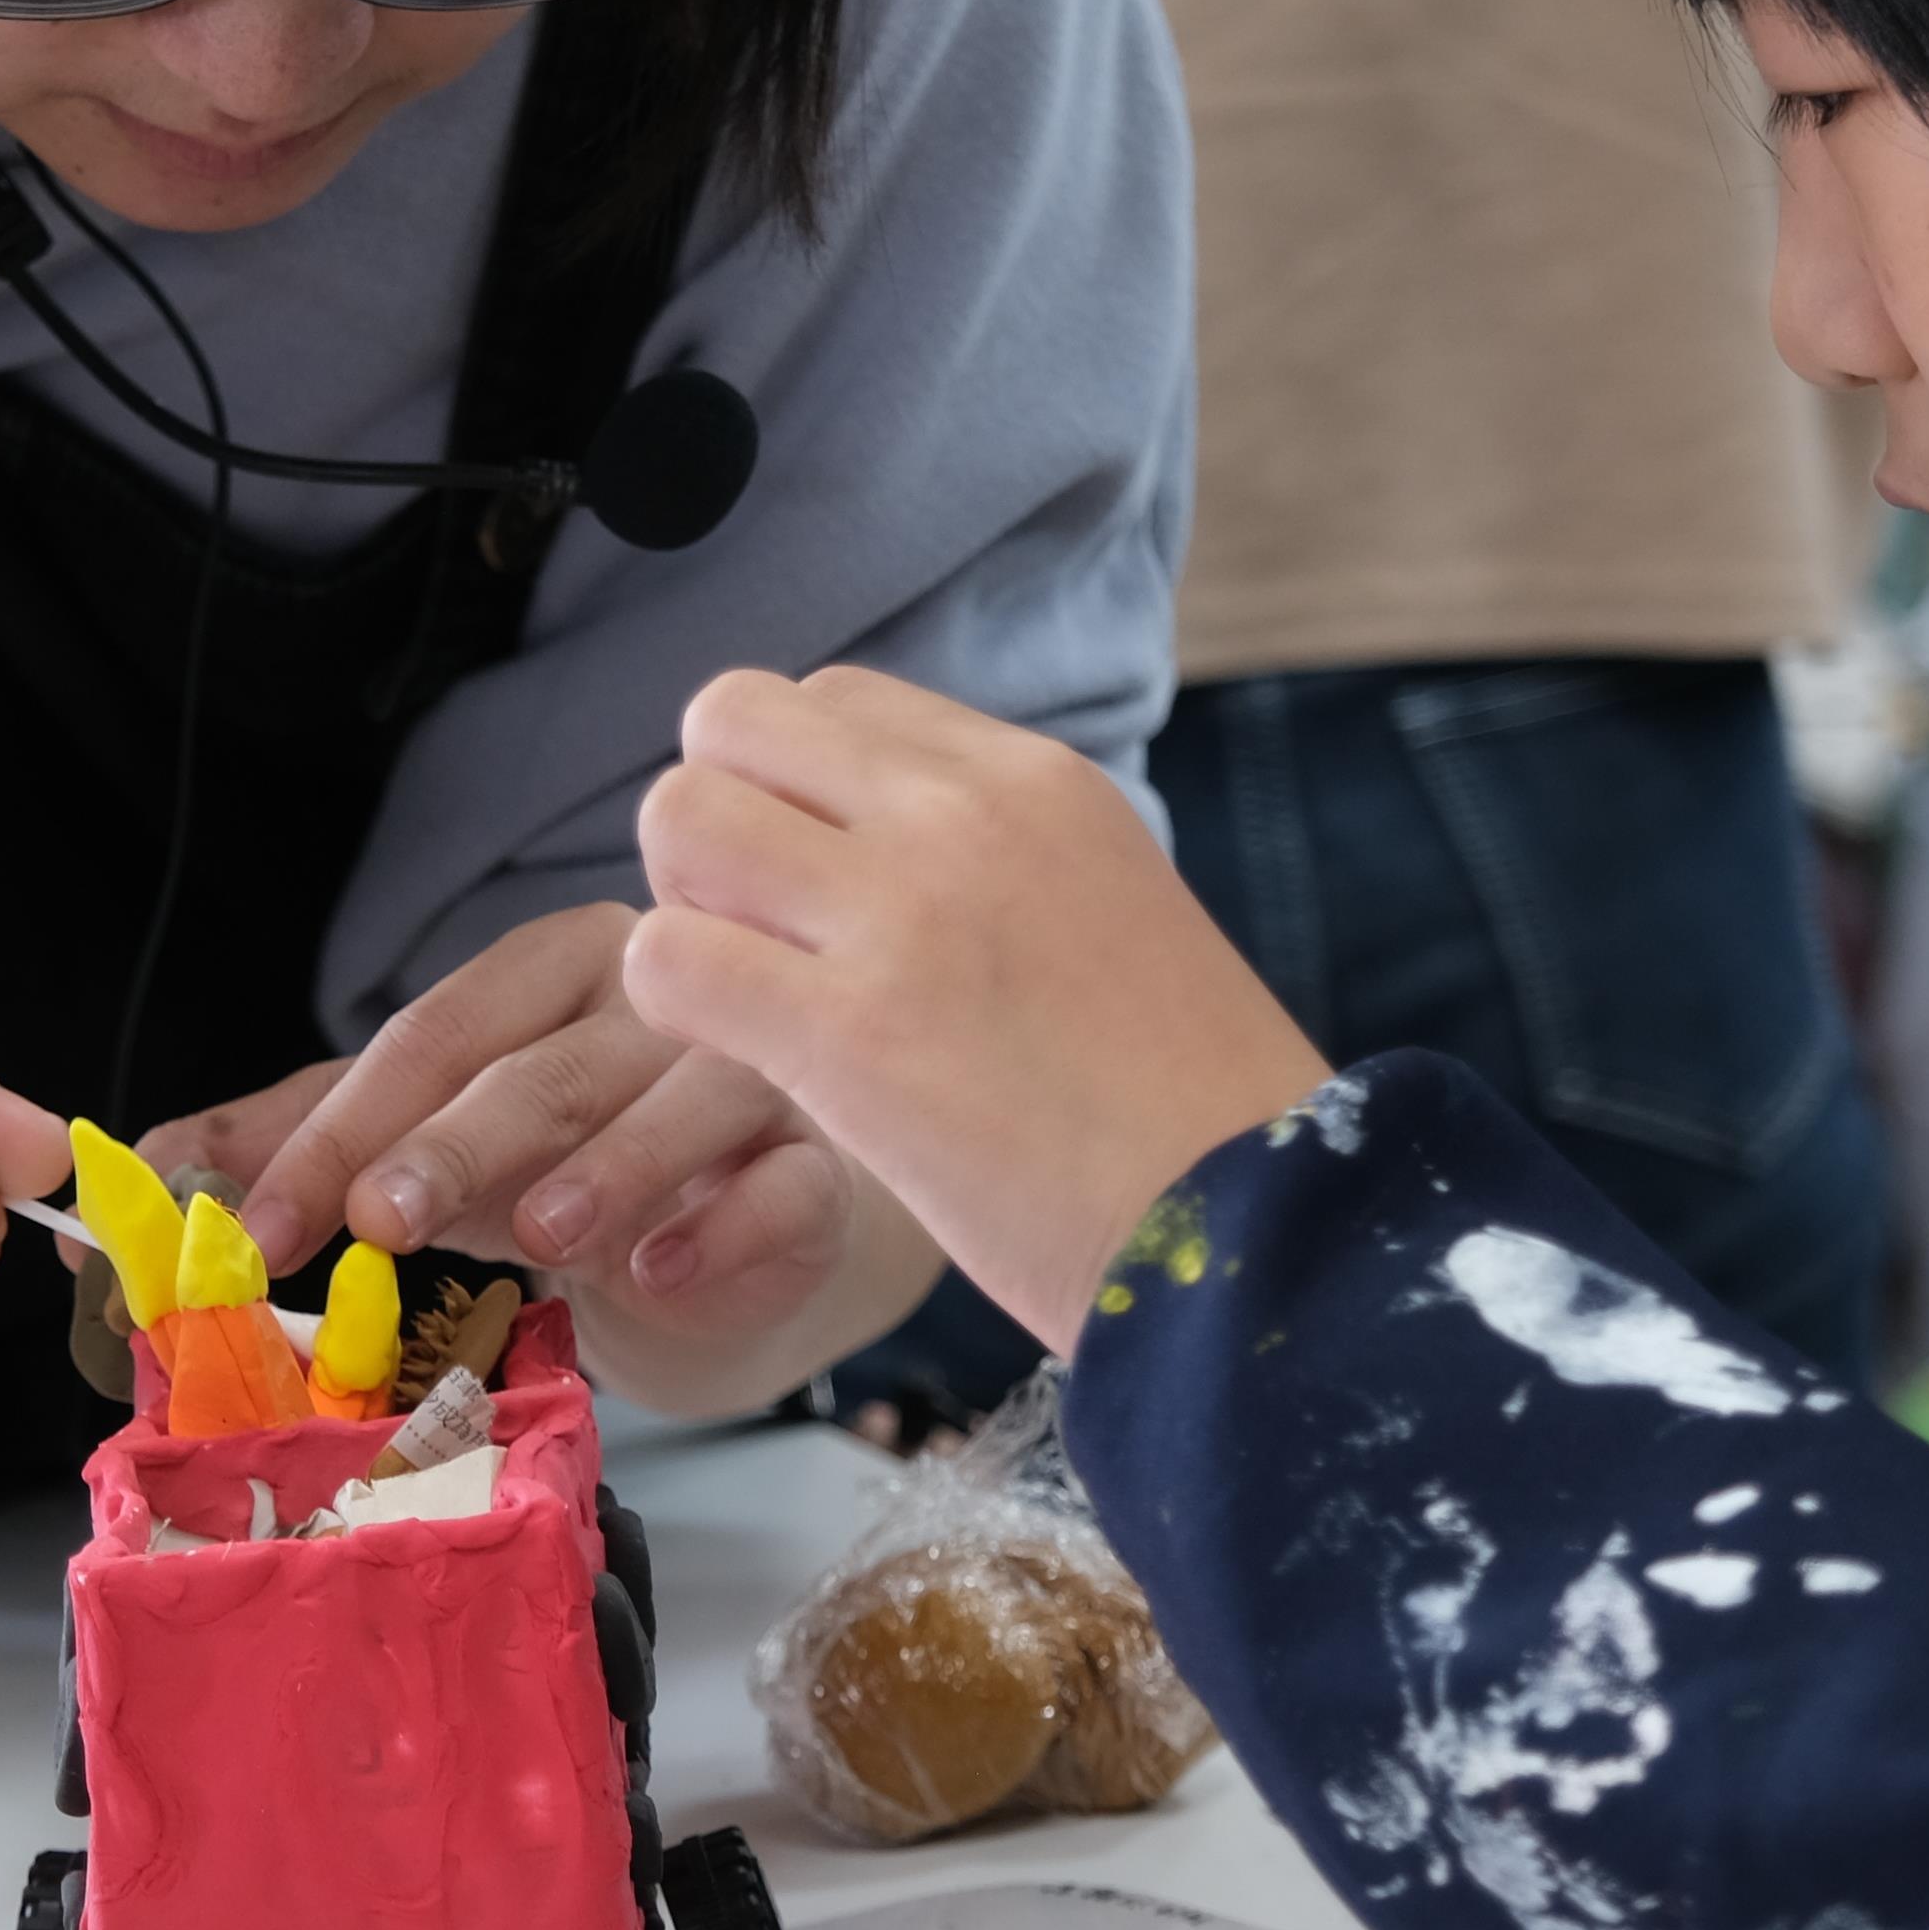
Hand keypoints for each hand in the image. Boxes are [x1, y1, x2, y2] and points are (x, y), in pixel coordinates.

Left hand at [180, 904, 872, 1371]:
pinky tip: (664, 1272)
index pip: (433, 1034)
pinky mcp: (821, 1167)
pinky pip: (783, 1186)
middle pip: (546, 1064)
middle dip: (452, 1145)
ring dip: (605, 1170)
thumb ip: (302, 1141)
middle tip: (377, 1221)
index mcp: (550, 969)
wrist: (742, 1235)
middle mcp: (654, 999)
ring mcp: (751, 1075)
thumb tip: (143, 1170)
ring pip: (680, 1103)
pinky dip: (724, 1226)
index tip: (253, 1230)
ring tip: (537, 1238)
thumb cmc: (574, 1161)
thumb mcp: (432, 1138)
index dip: (337, 1131)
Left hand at [621, 668, 1325, 1354]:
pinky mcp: (851, 1034)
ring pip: (679, 817)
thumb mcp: (1110, 909)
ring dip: (683, 906)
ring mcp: (903, 915)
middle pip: (731, 721)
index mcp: (1036, 778)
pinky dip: (674, 1010)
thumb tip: (873, 849)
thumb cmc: (1187, 1109)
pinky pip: (667, 959)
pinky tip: (745, 1062)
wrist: (1261, 1229)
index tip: (821, 888)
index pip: (834, 700)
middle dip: (714, 821)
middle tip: (757, 934)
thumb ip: (996, 858)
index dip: (792, 790)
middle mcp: (965, 815)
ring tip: (750, 997)